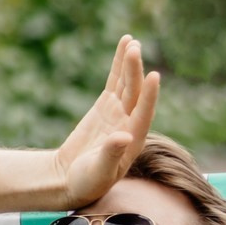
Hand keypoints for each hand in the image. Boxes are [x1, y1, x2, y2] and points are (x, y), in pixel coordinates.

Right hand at [54, 36, 161, 209]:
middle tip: (134, 48)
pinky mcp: (106, 106)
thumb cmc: (87, 183)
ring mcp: (119, 112)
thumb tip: (125, 136)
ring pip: (127, 83)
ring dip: (130, 63)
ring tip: (132, 41)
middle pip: (134, 93)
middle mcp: (130, 123)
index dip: (149, 96)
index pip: (143, 113)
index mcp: (134, 141)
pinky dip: (119, 64)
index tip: (154, 76)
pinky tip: (125, 44)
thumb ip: (112, 155)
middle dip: (134, 71)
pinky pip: (115, 81)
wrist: (70, 180)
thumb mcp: (99, 172)